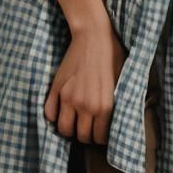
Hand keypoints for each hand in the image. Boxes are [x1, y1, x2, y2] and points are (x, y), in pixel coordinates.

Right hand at [44, 22, 125, 143]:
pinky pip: (49, 113)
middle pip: (81, 136)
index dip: (100, 137)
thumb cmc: (112, 55)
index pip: (99, 138)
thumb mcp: (122, 82)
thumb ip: (117, 103)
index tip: (100, 131)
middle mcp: (85, 106)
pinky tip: (62, 111)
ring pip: (64, 129)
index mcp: (104, 106)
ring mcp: (68, 97)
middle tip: (87, 126)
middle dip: (85, 134)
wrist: (93, 34)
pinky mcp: (56, 87)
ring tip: (74, 121)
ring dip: (69, 128)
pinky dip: (54, 116)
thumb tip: (116, 120)